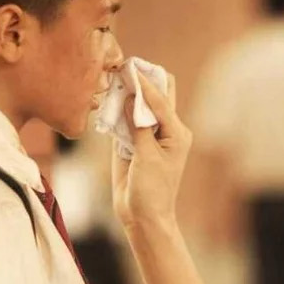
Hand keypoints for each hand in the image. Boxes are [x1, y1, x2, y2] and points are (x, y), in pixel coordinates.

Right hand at [112, 72, 192, 230]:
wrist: (143, 216)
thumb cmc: (152, 191)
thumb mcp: (146, 157)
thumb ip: (138, 127)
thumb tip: (129, 99)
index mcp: (176, 132)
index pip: (160, 101)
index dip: (145, 84)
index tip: (130, 68)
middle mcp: (164, 130)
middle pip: (157, 96)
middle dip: (143, 81)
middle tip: (125, 67)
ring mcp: (147, 135)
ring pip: (138, 106)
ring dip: (127, 93)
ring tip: (113, 78)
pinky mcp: (131, 143)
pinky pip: (124, 121)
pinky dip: (116, 110)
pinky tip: (107, 99)